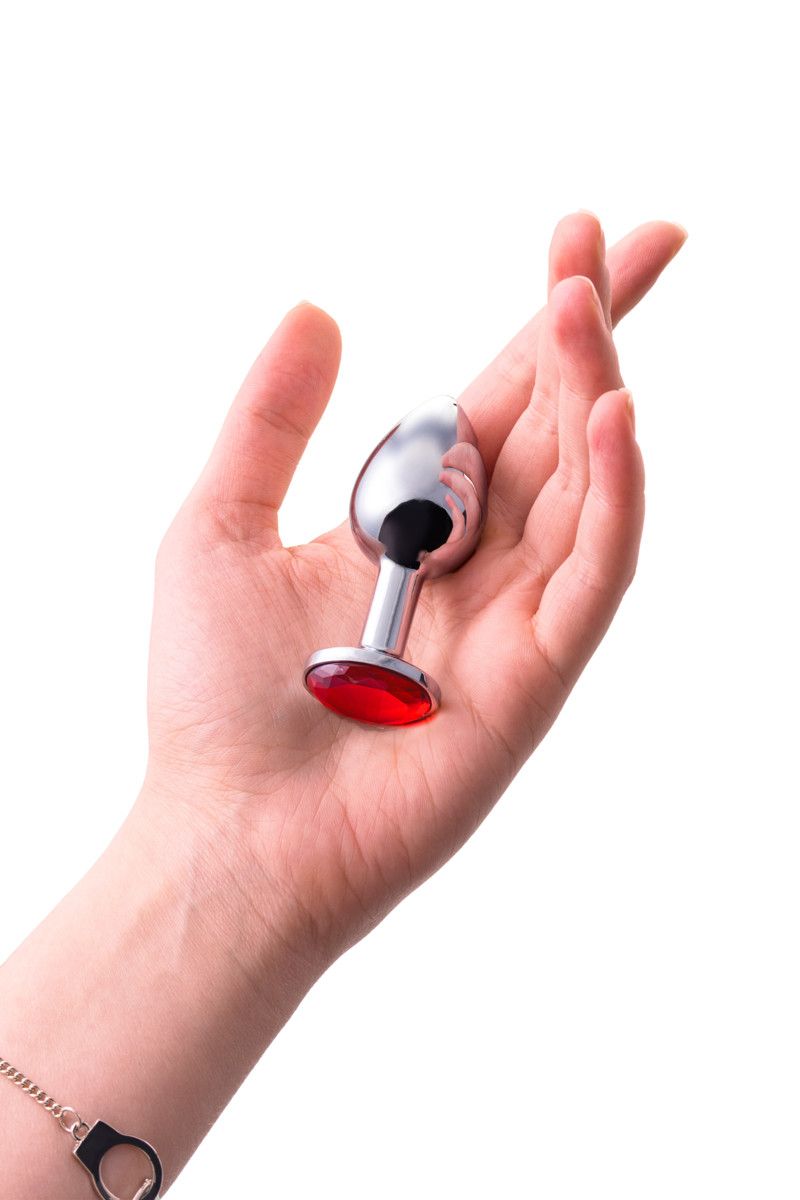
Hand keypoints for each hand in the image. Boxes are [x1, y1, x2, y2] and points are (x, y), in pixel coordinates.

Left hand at [141, 212, 685, 963]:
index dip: (542, 319)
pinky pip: (594, 573)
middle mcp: (475, 558)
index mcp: (409, 518)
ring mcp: (513, 615)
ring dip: (592, 390)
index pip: (498, 399)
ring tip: (583, 306)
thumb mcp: (215, 527)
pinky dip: (617, 497)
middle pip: (553, 426)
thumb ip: (269, 421)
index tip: (578, 233)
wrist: (231, 832)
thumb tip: (318, 308)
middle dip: (584, 330)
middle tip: (606, 239)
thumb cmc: (217, 697)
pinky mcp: (536, 675)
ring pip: (583, 485)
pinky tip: (616, 417)